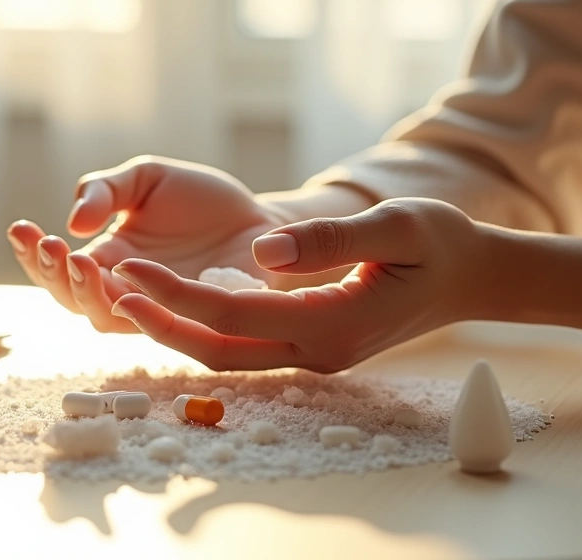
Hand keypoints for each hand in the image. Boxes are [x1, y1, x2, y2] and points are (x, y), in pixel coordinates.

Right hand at [8, 156, 312, 332]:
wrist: (263, 218)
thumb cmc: (199, 200)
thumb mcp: (145, 178)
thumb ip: (105, 190)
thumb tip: (74, 222)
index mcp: (106, 259)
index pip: (56, 269)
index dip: (31, 254)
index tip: (20, 227)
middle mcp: (125, 292)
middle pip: (73, 300)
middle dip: (55, 276)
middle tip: (52, 246)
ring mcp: (158, 310)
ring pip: (107, 319)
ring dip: (88, 293)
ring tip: (83, 260)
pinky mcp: (194, 321)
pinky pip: (161, 322)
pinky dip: (139, 304)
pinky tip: (129, 275)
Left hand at [109, 198, 488, 371]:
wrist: (473, 277)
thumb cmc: (439, 243)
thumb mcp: (398, 225)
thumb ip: (332, 238)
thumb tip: (262, 250)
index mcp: (332, 324)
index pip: (232, 313)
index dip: (174, 292)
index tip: (126, 266)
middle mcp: (316, 353)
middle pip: (217, 348)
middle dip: (159, 321)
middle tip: (109, 289)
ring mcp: (313, 356)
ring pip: (226, 355)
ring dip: (175, 329)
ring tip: (128, 296)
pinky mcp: (311, 347)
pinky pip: (244, 347)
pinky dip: (203, 329)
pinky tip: (174, 303)